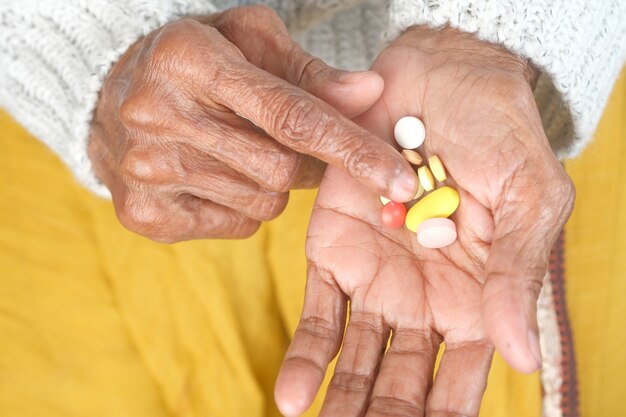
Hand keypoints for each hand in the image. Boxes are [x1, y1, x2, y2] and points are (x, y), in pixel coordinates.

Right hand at [88, 5, 417, 241]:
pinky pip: (237, 225)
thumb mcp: (250, 44)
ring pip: (264, 203)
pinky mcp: (145, 215)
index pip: (291, 115)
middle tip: (294, 143)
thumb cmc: (196, 64)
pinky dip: (246, 205)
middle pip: (282, 170)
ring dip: (275, 184)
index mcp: (191, 62)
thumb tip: (372, 92)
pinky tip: (218, 175)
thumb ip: (312, 73)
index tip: (400, 177)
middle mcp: (158, 117)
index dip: (352, 147)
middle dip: (307, 164)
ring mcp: (147, 172)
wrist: (110, 99)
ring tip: (242, 151)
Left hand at [275, 26, 574, 415]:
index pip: (460, 380)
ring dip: (340, 404)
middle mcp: (424, 301)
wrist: (441, 78)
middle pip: (401, 381)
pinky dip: (307, 358)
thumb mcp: (530, 200)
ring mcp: (375, 279)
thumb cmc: (501, 134)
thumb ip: (518, 276)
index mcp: (477, 300)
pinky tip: (294, 399)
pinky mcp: (332, 251)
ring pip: (355, 359)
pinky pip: (318, 314)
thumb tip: (521, 359)